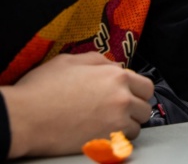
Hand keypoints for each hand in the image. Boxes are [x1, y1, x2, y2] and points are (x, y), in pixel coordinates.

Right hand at [1, 52, 153, 157]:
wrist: (25, 117)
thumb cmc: (41, 89)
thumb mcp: (69, 61)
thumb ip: (97, 60)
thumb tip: (114, 65)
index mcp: (116, 77)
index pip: (145, 86)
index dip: (137, 91)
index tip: (129, 96)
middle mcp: (121, 98)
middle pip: (144, 107)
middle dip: (134, 109)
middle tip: (118, 112)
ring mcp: (116, 121)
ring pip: (137, 126)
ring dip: (126, 126)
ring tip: (107, 124)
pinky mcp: (107, 141)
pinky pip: (124, 143)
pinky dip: (117, 140)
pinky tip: (102, 135)